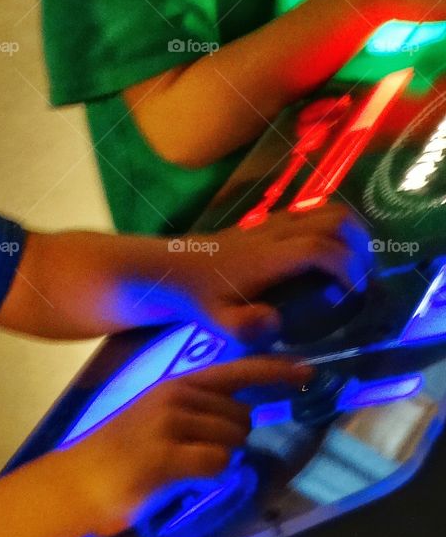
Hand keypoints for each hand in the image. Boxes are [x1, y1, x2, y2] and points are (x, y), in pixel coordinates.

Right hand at [59, 354, 313, 536]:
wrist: (79, 479)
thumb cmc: (123, 450)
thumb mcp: (160, 414)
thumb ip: (199, 408)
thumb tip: (244, 413)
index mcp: (176, 384)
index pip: (236, 371)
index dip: (275, 371)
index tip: (309, 370)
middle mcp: (175, 396)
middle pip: (242, 417)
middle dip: (231, 438)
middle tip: (193, 452)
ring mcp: (169, 424)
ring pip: (232, 441)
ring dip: (218, 458)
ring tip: (181, 465)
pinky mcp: (165, 456)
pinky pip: (216, 464)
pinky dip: (207, 476)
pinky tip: (179, 478)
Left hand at [168, 203, 373, 342]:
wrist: (173, 268)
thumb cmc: (199, 298)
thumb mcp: (218, 322)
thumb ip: (246, 326)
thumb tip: (277, 322)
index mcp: (267, 257)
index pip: (319, 248)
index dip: (347, 267)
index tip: (357, 293)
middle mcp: (274, 232)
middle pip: (333, 218)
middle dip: (360, 245)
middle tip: (364, 278)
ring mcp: (273, 222)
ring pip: (325, 209)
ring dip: (351, 234)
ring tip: (356, 268)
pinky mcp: (270, 222)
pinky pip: (312, 213)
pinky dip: (334, 229)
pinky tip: (331, 258)